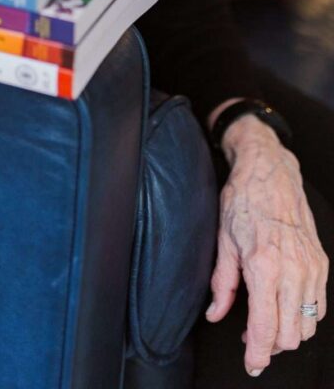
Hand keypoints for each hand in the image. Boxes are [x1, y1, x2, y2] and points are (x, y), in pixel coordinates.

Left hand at [206, 117, 328, 376]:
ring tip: (266, 321)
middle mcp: (293, 270)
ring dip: (289, 332)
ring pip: (308, 325)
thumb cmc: (243, 200)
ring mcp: (311, 267)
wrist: (270, 171)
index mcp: (263, 266)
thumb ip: (222, 283)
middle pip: (290, 335)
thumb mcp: (223, 240)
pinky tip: (284, 306)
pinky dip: (304, 316)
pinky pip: (319, 306)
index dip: (258, 354)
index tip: (251, 365)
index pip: (265, 327)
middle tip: (251, 339)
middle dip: (271, 345)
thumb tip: (216, 314)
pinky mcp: (321, 263)